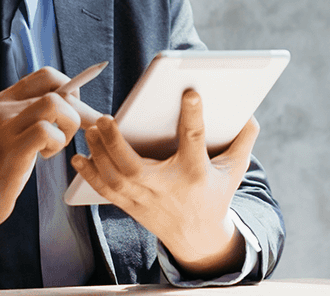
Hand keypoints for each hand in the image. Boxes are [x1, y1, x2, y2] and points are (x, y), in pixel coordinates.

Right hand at [0, 66, 100, 263]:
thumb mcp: (15, 133)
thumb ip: (35, 115)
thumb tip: (76, 103)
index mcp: (5, 101)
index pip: (47, 75)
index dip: (70, 89)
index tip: (74, 111)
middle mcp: (3, 108)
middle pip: (58, 90)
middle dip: (81, 111)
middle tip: (87, 130)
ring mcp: (4, 127)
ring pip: (55, 104)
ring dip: (68, 125)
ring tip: (56, 145)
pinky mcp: (10, 149)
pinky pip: (46, 131)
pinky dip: (56, 142)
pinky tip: (45, 156)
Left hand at [71, 90, 257, 275]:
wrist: (197, 237)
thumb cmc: (215, 194)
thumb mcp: (235, 170)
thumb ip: (243, 140)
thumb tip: (250, 113)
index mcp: (196, 173)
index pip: (194, 141)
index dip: (194, 115)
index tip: (190, 92)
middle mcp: (167, 187)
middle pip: (135, 167)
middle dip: (117, 143)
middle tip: (105, 117)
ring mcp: (145, 199)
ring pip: (115, 178)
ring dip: (99, 153)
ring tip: (91, 129)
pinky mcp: (131, 206)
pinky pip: (106, 190)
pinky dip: (90, 173)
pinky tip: (80, 156)